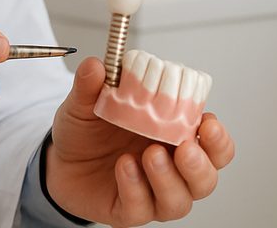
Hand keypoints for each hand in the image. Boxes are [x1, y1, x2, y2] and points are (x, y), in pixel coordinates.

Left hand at [44, 57, 235, 225]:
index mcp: (174, 137)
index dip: (218, 139)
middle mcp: (170, 169)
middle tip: (185, 147)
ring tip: (151, 154)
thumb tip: (96, 65)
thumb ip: (92, 85)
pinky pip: (141, 209)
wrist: (58, 159)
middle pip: (206, 179)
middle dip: (201, 165)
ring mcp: (151, 193)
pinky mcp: (129, 211)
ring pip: (179, 202)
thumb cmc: (88, 130)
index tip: (208, 123)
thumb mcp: (87, 101)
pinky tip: (125, 166)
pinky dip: (136, 188)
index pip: (213, 145)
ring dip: (169, 179)